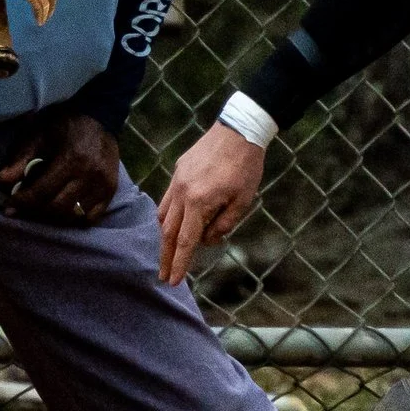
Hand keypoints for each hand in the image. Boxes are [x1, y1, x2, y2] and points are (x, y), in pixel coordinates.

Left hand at [0, 111, 122, 224]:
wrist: (99, 117)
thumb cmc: (65, 126)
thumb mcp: (39, 137)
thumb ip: (20, 160)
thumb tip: (0, 181)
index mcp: (71, 160)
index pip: (42, 192)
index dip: (22, 202)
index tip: (9, 206)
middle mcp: (90, 175)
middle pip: (58, 207)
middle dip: (36, 210)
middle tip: (25, 207)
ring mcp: (103, 184)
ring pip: (74, 214)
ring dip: (55, 215)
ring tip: (43, 208)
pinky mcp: (111, 190)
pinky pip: (92, 216)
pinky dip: (77, 218)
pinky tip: (66, 210)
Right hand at [156, 123, 265, 286]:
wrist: (240, 129)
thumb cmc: (246, 166)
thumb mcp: (243, 200)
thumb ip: (224, 223)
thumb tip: (208, 240)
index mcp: (198, 202)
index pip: (185, 241)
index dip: (179, 263)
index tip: (173, 281)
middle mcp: (182, 192)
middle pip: (168, 232)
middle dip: (165, 256)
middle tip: (163, 275)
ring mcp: (177, 180)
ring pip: (163, 215)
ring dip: (164, 237)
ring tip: (167, 253)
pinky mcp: (179, 170)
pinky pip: (167, 199)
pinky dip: (166, 216)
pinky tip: (173, 223)